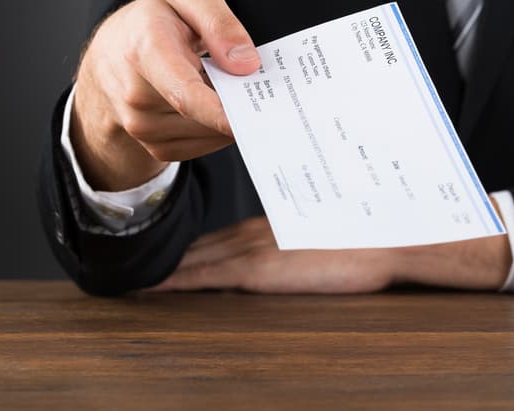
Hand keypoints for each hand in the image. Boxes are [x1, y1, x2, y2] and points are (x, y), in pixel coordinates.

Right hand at [71, 0, 262, 189]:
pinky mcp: (153, 146)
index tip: (253, 120)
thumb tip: (246, 64)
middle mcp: (136, 94)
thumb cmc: (154, 22)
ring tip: (224, 85)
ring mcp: (141, 126)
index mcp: (145, 50)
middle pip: (205, 115)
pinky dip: (216, 128)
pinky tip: (214, 104)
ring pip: (208, 133)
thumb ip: (220, 22)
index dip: (219, 113)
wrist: (110, 55)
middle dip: (237, 104)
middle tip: (259, 86)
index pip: (185, 93)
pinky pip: (202, 146)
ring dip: (227, 115)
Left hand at [153, 217, 396, 293]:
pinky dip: (171, 280)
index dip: (190, 248)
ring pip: (193, 259)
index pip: (218, 238)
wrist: (384, 238)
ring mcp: (252, 248)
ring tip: (128, 278)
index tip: (166, 255)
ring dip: (161, 269)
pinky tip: (148, 287)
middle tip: (131, 265)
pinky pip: (202, 276)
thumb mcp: (328, 237)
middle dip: (167, 257)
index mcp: (269, 226)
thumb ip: (302, 242)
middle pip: (198, 246)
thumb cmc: (366, 241)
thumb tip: (295, 255)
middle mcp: (253, 232)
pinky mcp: (256, 268)